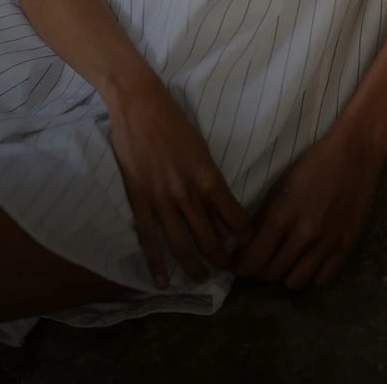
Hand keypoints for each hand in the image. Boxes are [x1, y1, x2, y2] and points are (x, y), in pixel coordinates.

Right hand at [104, 78, 253, 289]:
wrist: (140, 105)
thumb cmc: (174, 122)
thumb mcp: (202, 150)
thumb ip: (211, 182)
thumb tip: (222, 212)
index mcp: (209, 178)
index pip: (235, 220)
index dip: (244, 239)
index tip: (246, 248)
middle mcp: (188, 194)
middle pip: (210, 240)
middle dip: (222, 261)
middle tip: (227, 271)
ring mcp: (162, 200)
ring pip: (182, 245)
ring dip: (194, 267)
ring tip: (201, 279)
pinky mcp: (140, 199)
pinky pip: (149, 239)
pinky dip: (156, 264)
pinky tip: (163, 281)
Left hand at [232, 121, 384, 288]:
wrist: (355, 155)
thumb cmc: (314, 164)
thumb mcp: (281, 185)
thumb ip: (264, 216)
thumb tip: (247, 243)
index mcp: (283, 214)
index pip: (256, 257)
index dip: (243, 267)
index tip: (238, 267)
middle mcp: (304, 234)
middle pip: (272, 273)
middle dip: (260, 271)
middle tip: (259, 263)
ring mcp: (327, 244)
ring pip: (296, 282)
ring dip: (285, 276)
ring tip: (284, 264)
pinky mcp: (346, 248)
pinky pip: (322, 280)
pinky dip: (311, 276)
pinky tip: (307, 264)